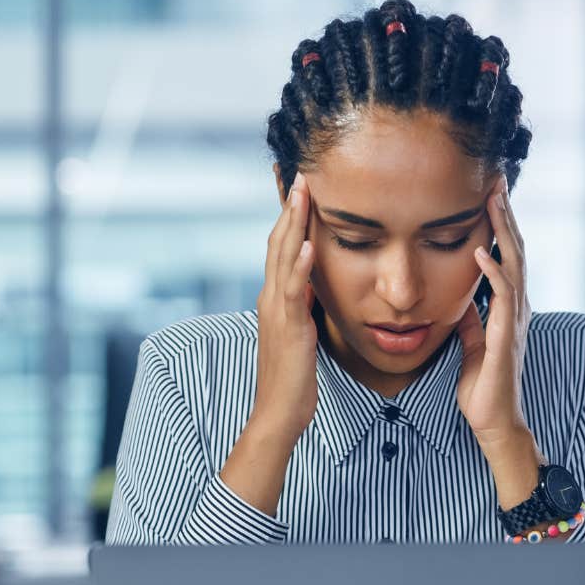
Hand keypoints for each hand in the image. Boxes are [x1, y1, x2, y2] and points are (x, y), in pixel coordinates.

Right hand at [251, 172, 317, 447]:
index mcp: (275, 298)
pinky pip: (294, 291)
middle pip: (278, 242)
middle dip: (290, 206)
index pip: (281, 247)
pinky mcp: (288, 328)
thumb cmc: (293, 378)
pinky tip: (308, 243)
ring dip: (293, 223)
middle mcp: (271, 298)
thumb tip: (313, 285)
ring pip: (283, 258)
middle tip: (299, 171)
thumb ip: (303, 306)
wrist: (279, 412)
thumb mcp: (300, 333)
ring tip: (303, 191)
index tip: (299, 186)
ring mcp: (277, 311)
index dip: (290, 216)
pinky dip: (300, 265)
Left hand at [456, 177, 531, 450]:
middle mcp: (516, 308)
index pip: (507, 256)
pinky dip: (493, 270)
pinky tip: (483, 249)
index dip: (500, 225)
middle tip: (497, 179)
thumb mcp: (472, 346)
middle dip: (506, 214)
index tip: (489, 194)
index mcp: (507, 308)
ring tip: (494, 198)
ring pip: (515, 264)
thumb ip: (471, 322)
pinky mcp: (506, 336)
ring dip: (504, 230)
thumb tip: (461, 304)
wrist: (493, 422)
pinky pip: (502, 296)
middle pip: (515, 250)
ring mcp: (514, 320)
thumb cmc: (483, 387)